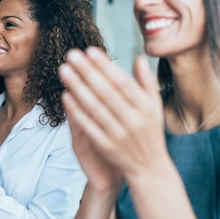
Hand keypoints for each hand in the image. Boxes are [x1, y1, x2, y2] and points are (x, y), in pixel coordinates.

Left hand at [58, 47, 168, 184]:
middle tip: (71, 54)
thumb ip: (147, 83)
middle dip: (87, 72)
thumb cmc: (150, 132)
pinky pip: (89, 126)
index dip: (105, 66)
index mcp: (145, 107)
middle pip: (106, 92)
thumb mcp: (155, 107)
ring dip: (78, 88)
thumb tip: (139, 58)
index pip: (122, 82)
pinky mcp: (106, 147)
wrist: (150, 169)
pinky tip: (65, 96)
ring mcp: (118, 134)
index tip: (90, 50)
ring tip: (64, 70)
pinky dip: (77, 111)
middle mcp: (133, 120)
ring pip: (95, 107)